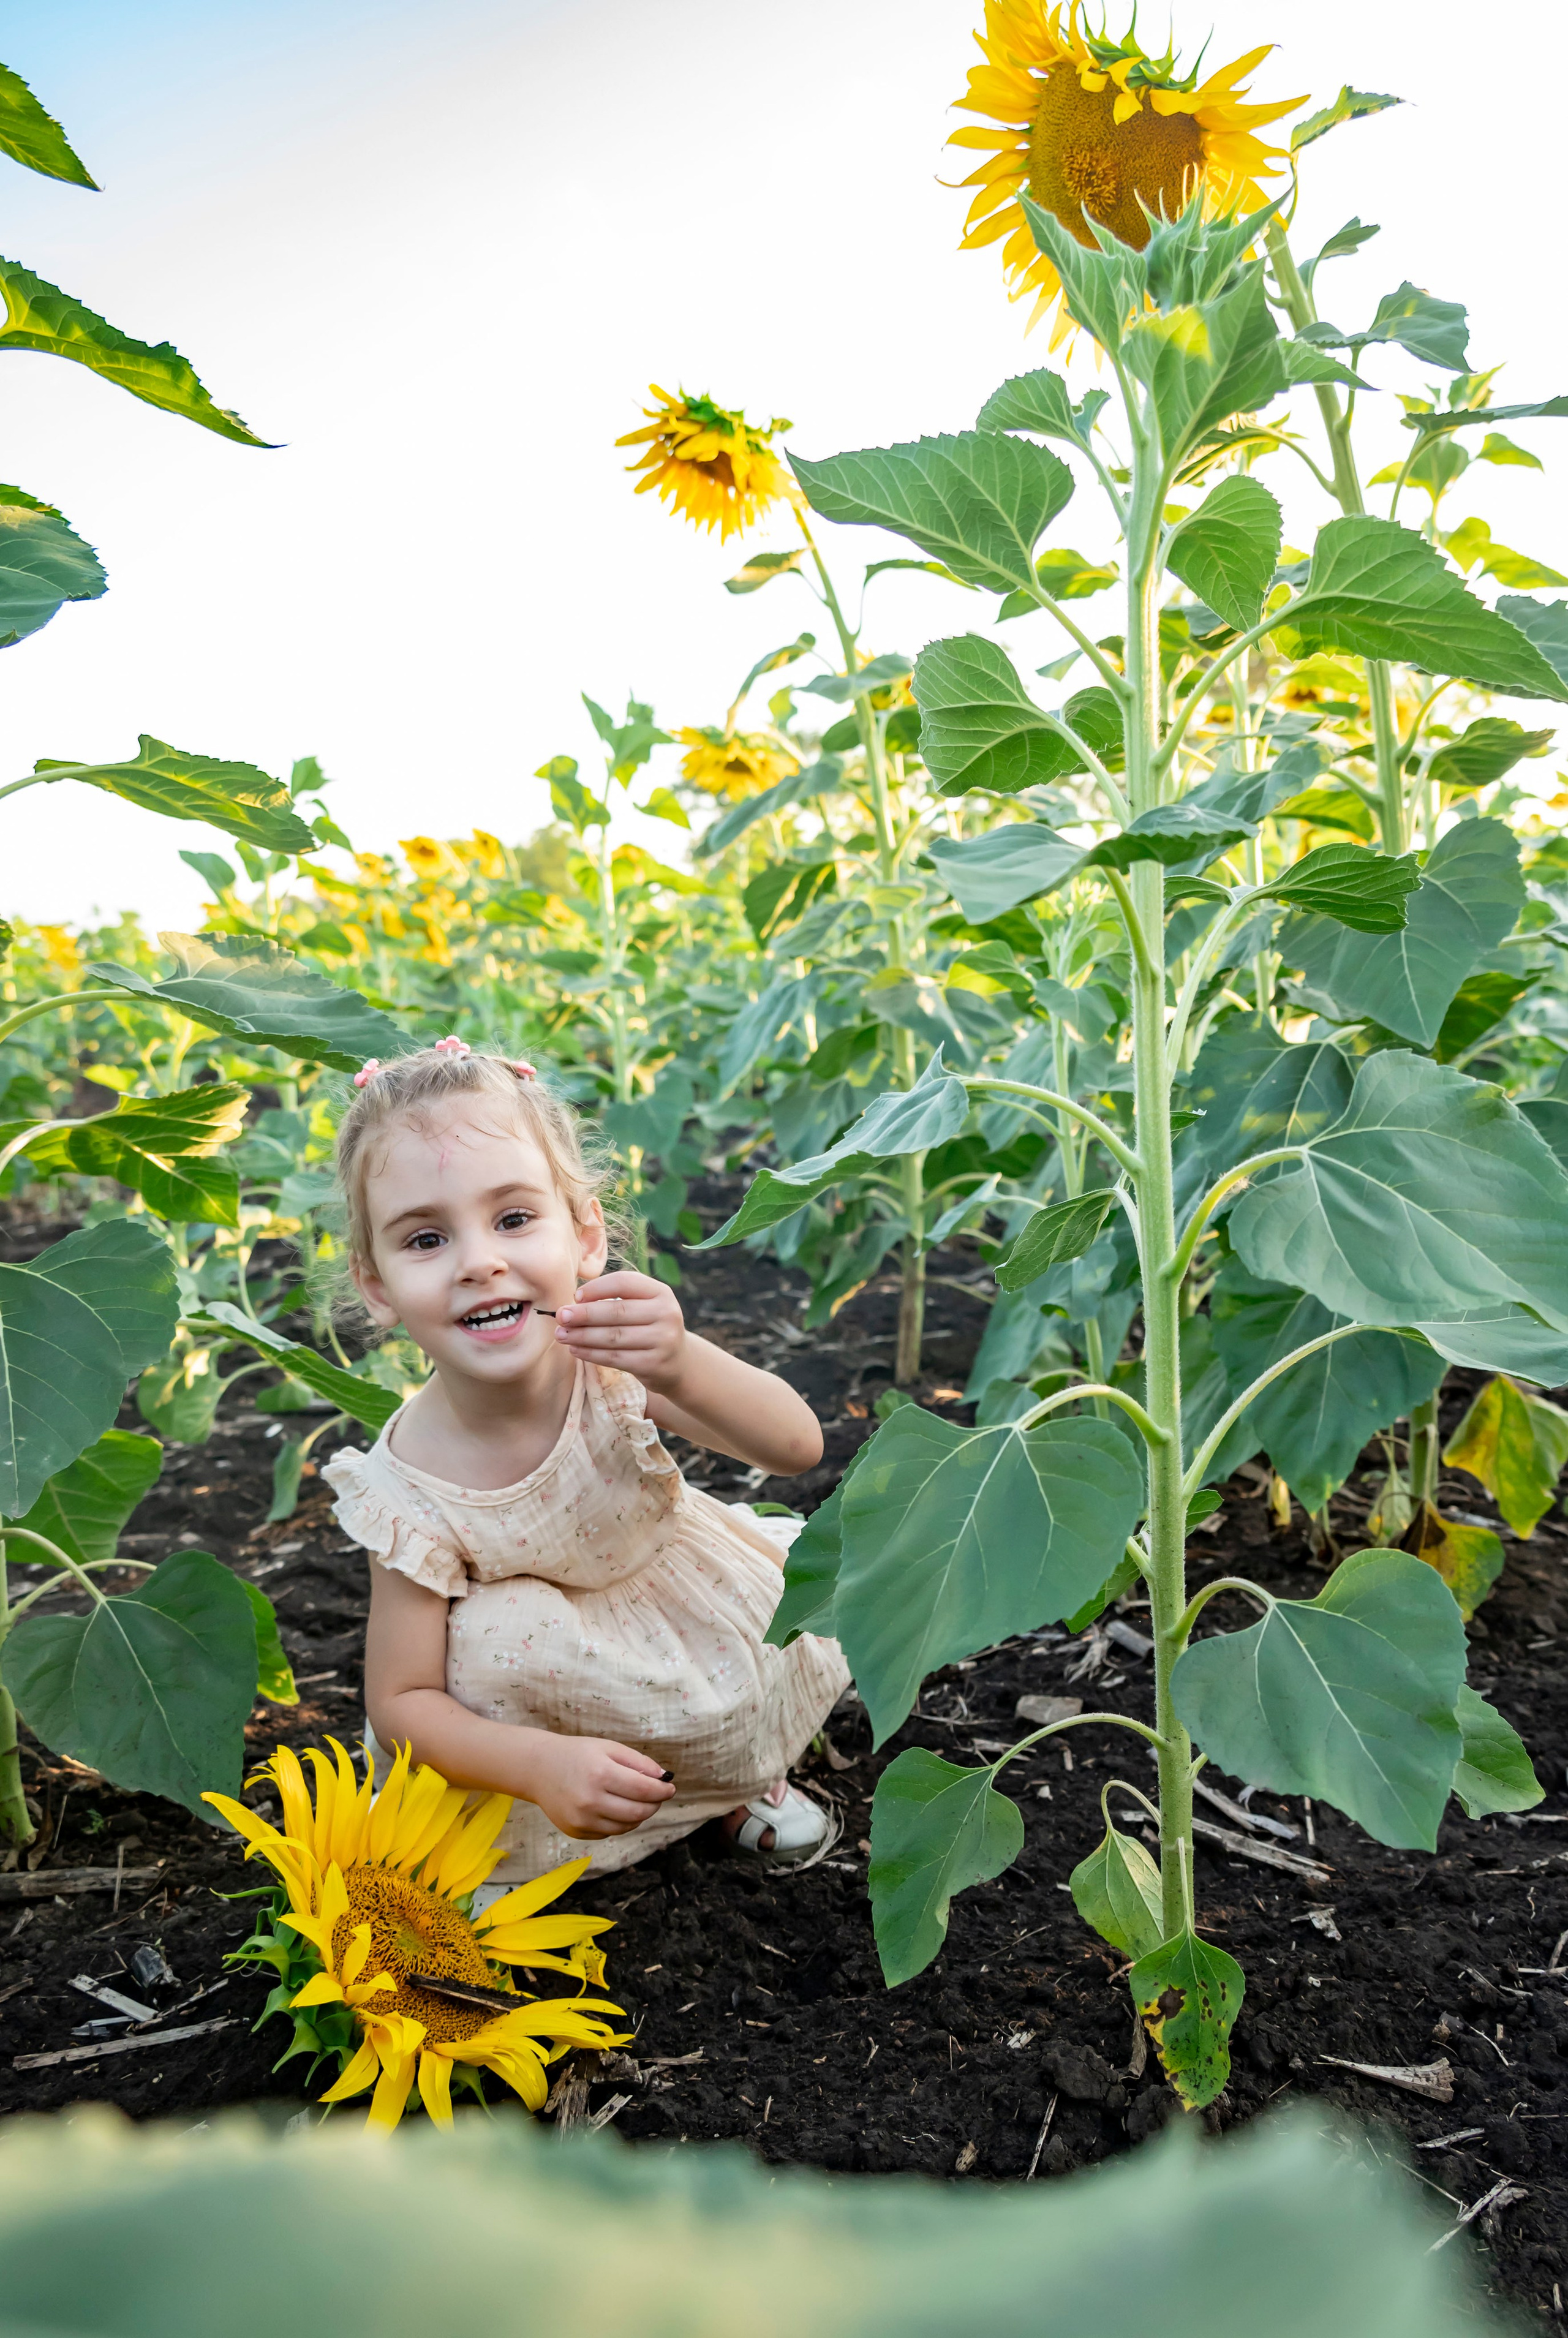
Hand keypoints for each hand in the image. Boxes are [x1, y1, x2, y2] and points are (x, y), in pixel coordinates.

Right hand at [521, 1734, 676, 1839]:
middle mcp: (590, 1800)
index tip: (671, 1788)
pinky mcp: (576, 1832)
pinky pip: (609, 1832)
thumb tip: (664, 1778)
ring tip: (638, 1802)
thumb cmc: (578, 1754)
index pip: (643, 1789)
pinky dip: (620, 1823)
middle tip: (658, 1797)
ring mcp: (582, 1820)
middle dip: (655, 1805)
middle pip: (638, 1812)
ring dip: (639, 1816)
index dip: (662, 1791)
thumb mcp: (609, 1747)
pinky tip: (615, 1808)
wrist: (539, 1769)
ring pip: (626, 1827)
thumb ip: (638, 1762)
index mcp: (600, 1774)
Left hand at [554, 1270, 686, 1390]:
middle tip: (561, 1316)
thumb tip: (574, 1302)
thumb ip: (617, 1299)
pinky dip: (591, 1354)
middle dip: (584, 1314)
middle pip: (617, 1311)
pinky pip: (614, 1358)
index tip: (576, 1296)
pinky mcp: (653, 1364)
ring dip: (582, 1336)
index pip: (625, 1282)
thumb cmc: (650, 1328)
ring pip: (613, 1337)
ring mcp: (662, 1340)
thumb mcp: (644, 1306)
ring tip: (562, 1334)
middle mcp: (666, 1314)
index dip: (597, 1288)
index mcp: (661, 1292)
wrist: (678, 1362)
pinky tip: (575, 1350)